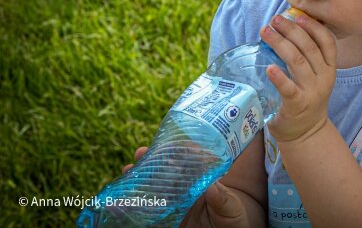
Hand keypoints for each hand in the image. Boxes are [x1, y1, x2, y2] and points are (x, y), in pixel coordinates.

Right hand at [123, 147, 252, 227]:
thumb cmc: (238, 223)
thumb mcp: (234, 211)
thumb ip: (224, 200)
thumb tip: (212, 187)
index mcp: (205, 183)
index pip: (190, 163)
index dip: (178, 151)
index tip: (167, 143)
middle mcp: (189, 191)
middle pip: (167, 172)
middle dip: (152, 161)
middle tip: (140, 153)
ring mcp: (177, 206)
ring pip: (155, 189)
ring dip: (140, 179)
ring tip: (128, 169)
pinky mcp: (169, 222)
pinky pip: (150, 213)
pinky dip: (135, 206)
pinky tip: (122, 201)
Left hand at [261, 12, 336, 143]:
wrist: (306, 133)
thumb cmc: (305, 98)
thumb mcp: (314, 77)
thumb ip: (305, 57)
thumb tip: (283, 29)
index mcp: (329, 68)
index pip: (328, 42)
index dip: (313, 26)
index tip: (298, 15)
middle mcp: (324, 78)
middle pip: (309, 47)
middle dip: (291, 30)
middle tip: (275, 20)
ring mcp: (312, 91)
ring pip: (298, 61)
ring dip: (281, 44)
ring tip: (266, 32)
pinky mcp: (298, 105)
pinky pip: (289, 89)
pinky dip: (279, 77)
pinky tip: (269, 68)